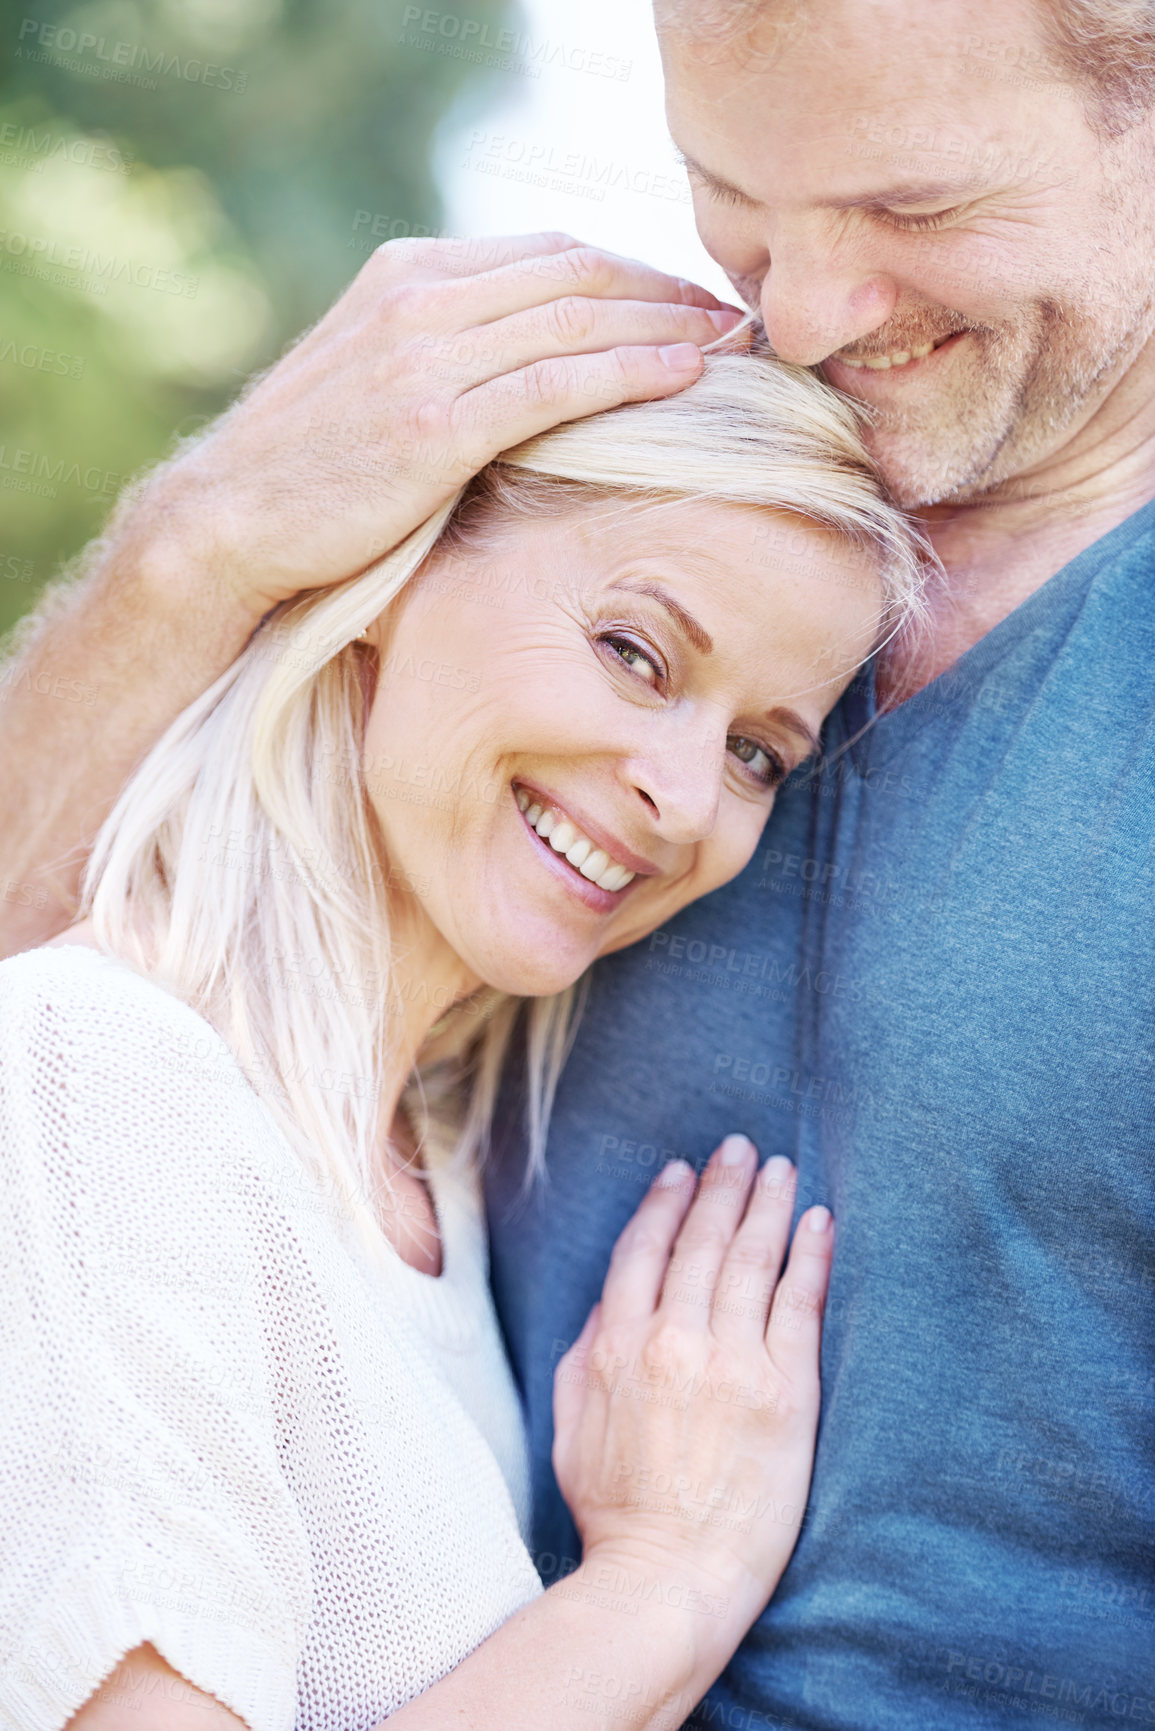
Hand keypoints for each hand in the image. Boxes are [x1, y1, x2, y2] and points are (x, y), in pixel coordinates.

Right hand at [146, 232, 741, 619]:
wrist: (230, 520)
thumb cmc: (312, 466)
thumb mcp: (375, 374)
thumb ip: (449, 347)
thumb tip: (534, 359)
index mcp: (409, 275)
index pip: (551, 253)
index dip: (634, 271)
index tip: (688, 300)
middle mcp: (420, 300)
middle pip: (578, 274)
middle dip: (666, 290)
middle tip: (733, 315)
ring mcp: (425, 359)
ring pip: (576, 321)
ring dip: (666, 325)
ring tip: (731, 341)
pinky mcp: (434, 426)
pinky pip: (555, 384)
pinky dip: (629, 372)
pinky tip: (684, 375)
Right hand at [552, 1137, 830, 1645]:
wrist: (666, 1581)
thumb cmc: (615, 1517)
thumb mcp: (571, 1429)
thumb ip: (583, 1358)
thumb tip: (605, 1307)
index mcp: (616, 1346)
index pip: (643, 1251)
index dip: (665, 1203)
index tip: (681, 1170)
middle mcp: (672, 1341)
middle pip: (701, 1242)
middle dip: (721, 1186)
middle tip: (740, 1148)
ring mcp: (731, 1363)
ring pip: (750, 1259)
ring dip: (767, 1205)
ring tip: (782, 1169)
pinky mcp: (783, 1393)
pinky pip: (799, 1305)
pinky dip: (809, 1256)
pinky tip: (819, 1222)